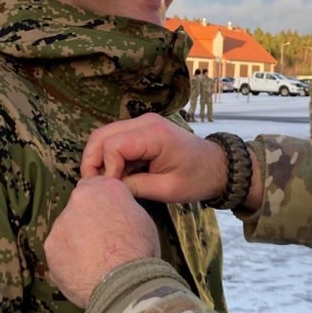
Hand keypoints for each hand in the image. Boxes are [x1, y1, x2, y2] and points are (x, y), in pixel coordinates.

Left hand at [45, 176, 159, 306]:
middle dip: (87, 221)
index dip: (101, 202)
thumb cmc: (139, 249)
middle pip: (79, 208)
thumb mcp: (142, 218)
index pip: (96, 185)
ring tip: (94, 262)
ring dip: (76, 241)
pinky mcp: (50, 248)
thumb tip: (116, 213)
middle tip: (103, 242)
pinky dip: (68, 260)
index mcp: (103, 188)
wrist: (122, 282)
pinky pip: (59, 251)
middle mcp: (77, 200)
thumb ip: (122, 208)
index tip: (107, 215)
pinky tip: (83, 272)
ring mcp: (60, 225)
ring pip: (67, 230)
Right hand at [81, 114, 225, 203]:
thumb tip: (108, 190)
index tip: (113, 189)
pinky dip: (110, 156)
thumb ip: (135, 187)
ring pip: (104, 135)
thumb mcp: (167, 189)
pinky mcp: (142, 130)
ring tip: (106, 183)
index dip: (107, 169)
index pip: (113, 145)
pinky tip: (117, 175)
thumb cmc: (198, 178)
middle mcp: (146, 122)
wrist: (218, 166)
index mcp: (155, 135)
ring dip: (100, 159)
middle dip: (93, 161)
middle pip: (101, 135)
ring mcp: (143, 123)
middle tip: (96, 187)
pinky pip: (115, 139)